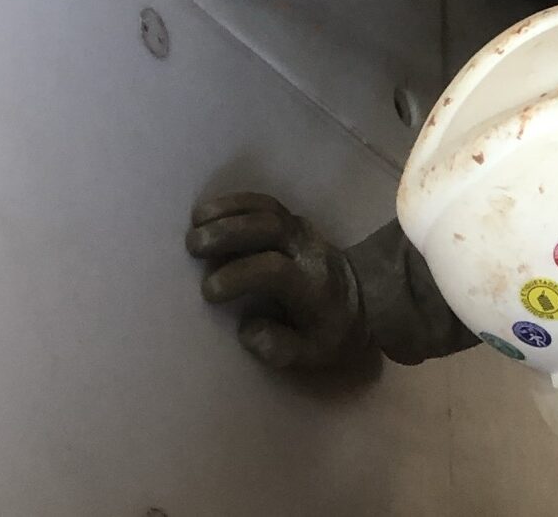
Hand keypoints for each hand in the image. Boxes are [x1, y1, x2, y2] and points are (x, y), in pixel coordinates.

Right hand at [186, 193, 370, 369]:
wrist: (364, 296)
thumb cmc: (331, 330)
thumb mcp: (314, 354)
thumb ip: (280, 348)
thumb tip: (246, 330)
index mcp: (312, 286)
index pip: (274, 270)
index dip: (240, 275)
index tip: (210, 290)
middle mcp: (307, 249)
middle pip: (269, 228)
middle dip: (228, 232)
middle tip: (193, 244)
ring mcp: (302, 228)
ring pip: (265, 208)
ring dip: (228, 211)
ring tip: (194, 222)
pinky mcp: (293, 218)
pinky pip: (264, 202)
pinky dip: (235, 202)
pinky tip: (209, 211)